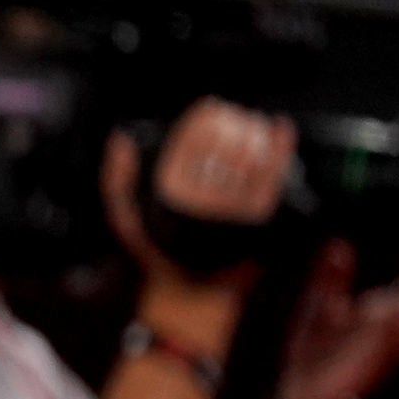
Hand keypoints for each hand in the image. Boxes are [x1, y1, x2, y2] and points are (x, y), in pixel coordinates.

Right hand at [104, 100, 296, 277]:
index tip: (209, 108)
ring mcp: (233, 212)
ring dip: (255, 134)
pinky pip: (273, 178)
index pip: (194, 140)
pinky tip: (281, 131)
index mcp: (171, 193)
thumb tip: (122, 142)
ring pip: (252, 159)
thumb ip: (118, 178)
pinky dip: (281, 150)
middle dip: (232, 124)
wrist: (183, 290)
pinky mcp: (256, 222)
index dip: (204, 117)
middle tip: (232, 118)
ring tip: (252, 127)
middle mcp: (203, 201)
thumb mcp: (123, 215)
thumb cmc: (155, 251)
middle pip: (227, 145)